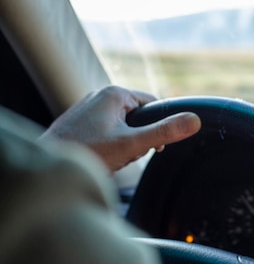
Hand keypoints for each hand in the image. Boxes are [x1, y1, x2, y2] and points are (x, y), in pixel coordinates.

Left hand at [40, 86, 200, 171]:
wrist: (48, 170)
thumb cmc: (87, 154)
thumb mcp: (133, 144)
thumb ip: (165, 132)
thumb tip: (194, 121)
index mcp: (115, 93)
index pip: (154, 105)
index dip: (158, 127)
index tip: (154, 146)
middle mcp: (101, 95)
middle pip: (139, 117)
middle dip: (138, 139)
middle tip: (125, 154)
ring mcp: (89, 108)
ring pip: (124, 127)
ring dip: (124, 145)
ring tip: (110, 157)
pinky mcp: (81, 122)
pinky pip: (109, 133)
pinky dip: (110, 147)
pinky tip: (100, 158)